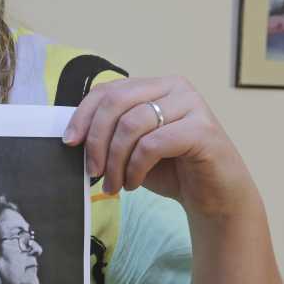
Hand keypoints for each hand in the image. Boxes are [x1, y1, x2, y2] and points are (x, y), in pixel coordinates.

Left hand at [63, 77, 256, 217]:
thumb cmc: (171, 170)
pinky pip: (152, 144)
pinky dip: (135, 168)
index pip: (108, 90)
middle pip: (116, 102)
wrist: (214, 198)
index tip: (70, 142)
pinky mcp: (203, 129)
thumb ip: (111, 133)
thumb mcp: (132, 147)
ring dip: (115, 161)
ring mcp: (192, 105)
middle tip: (92, 170)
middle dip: (96, 140)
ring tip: (115, 184)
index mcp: (156, 85)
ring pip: (131, 124)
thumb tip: (73, 135)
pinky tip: (134, 184)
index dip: (83, 115)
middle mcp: (175, 87)